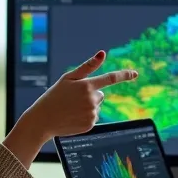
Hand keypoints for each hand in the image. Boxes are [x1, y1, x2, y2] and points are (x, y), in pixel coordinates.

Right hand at [4, 51, 137, 164]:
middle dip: (90, 94)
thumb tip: (103, 53)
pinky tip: (73, 117)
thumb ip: (88, 66)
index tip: (135, 73)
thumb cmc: (54, 96)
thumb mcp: (68, 78)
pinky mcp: (90, 124)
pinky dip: (85, 116)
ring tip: (71, 108)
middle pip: (100, 94)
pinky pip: (93, 117)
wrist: (42, 120)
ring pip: (97, 106)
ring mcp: (92, 113)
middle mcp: (92, 100)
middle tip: (72, 98)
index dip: (124, 75)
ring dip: (87, 106)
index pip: (111, 78)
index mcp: (86, 85)